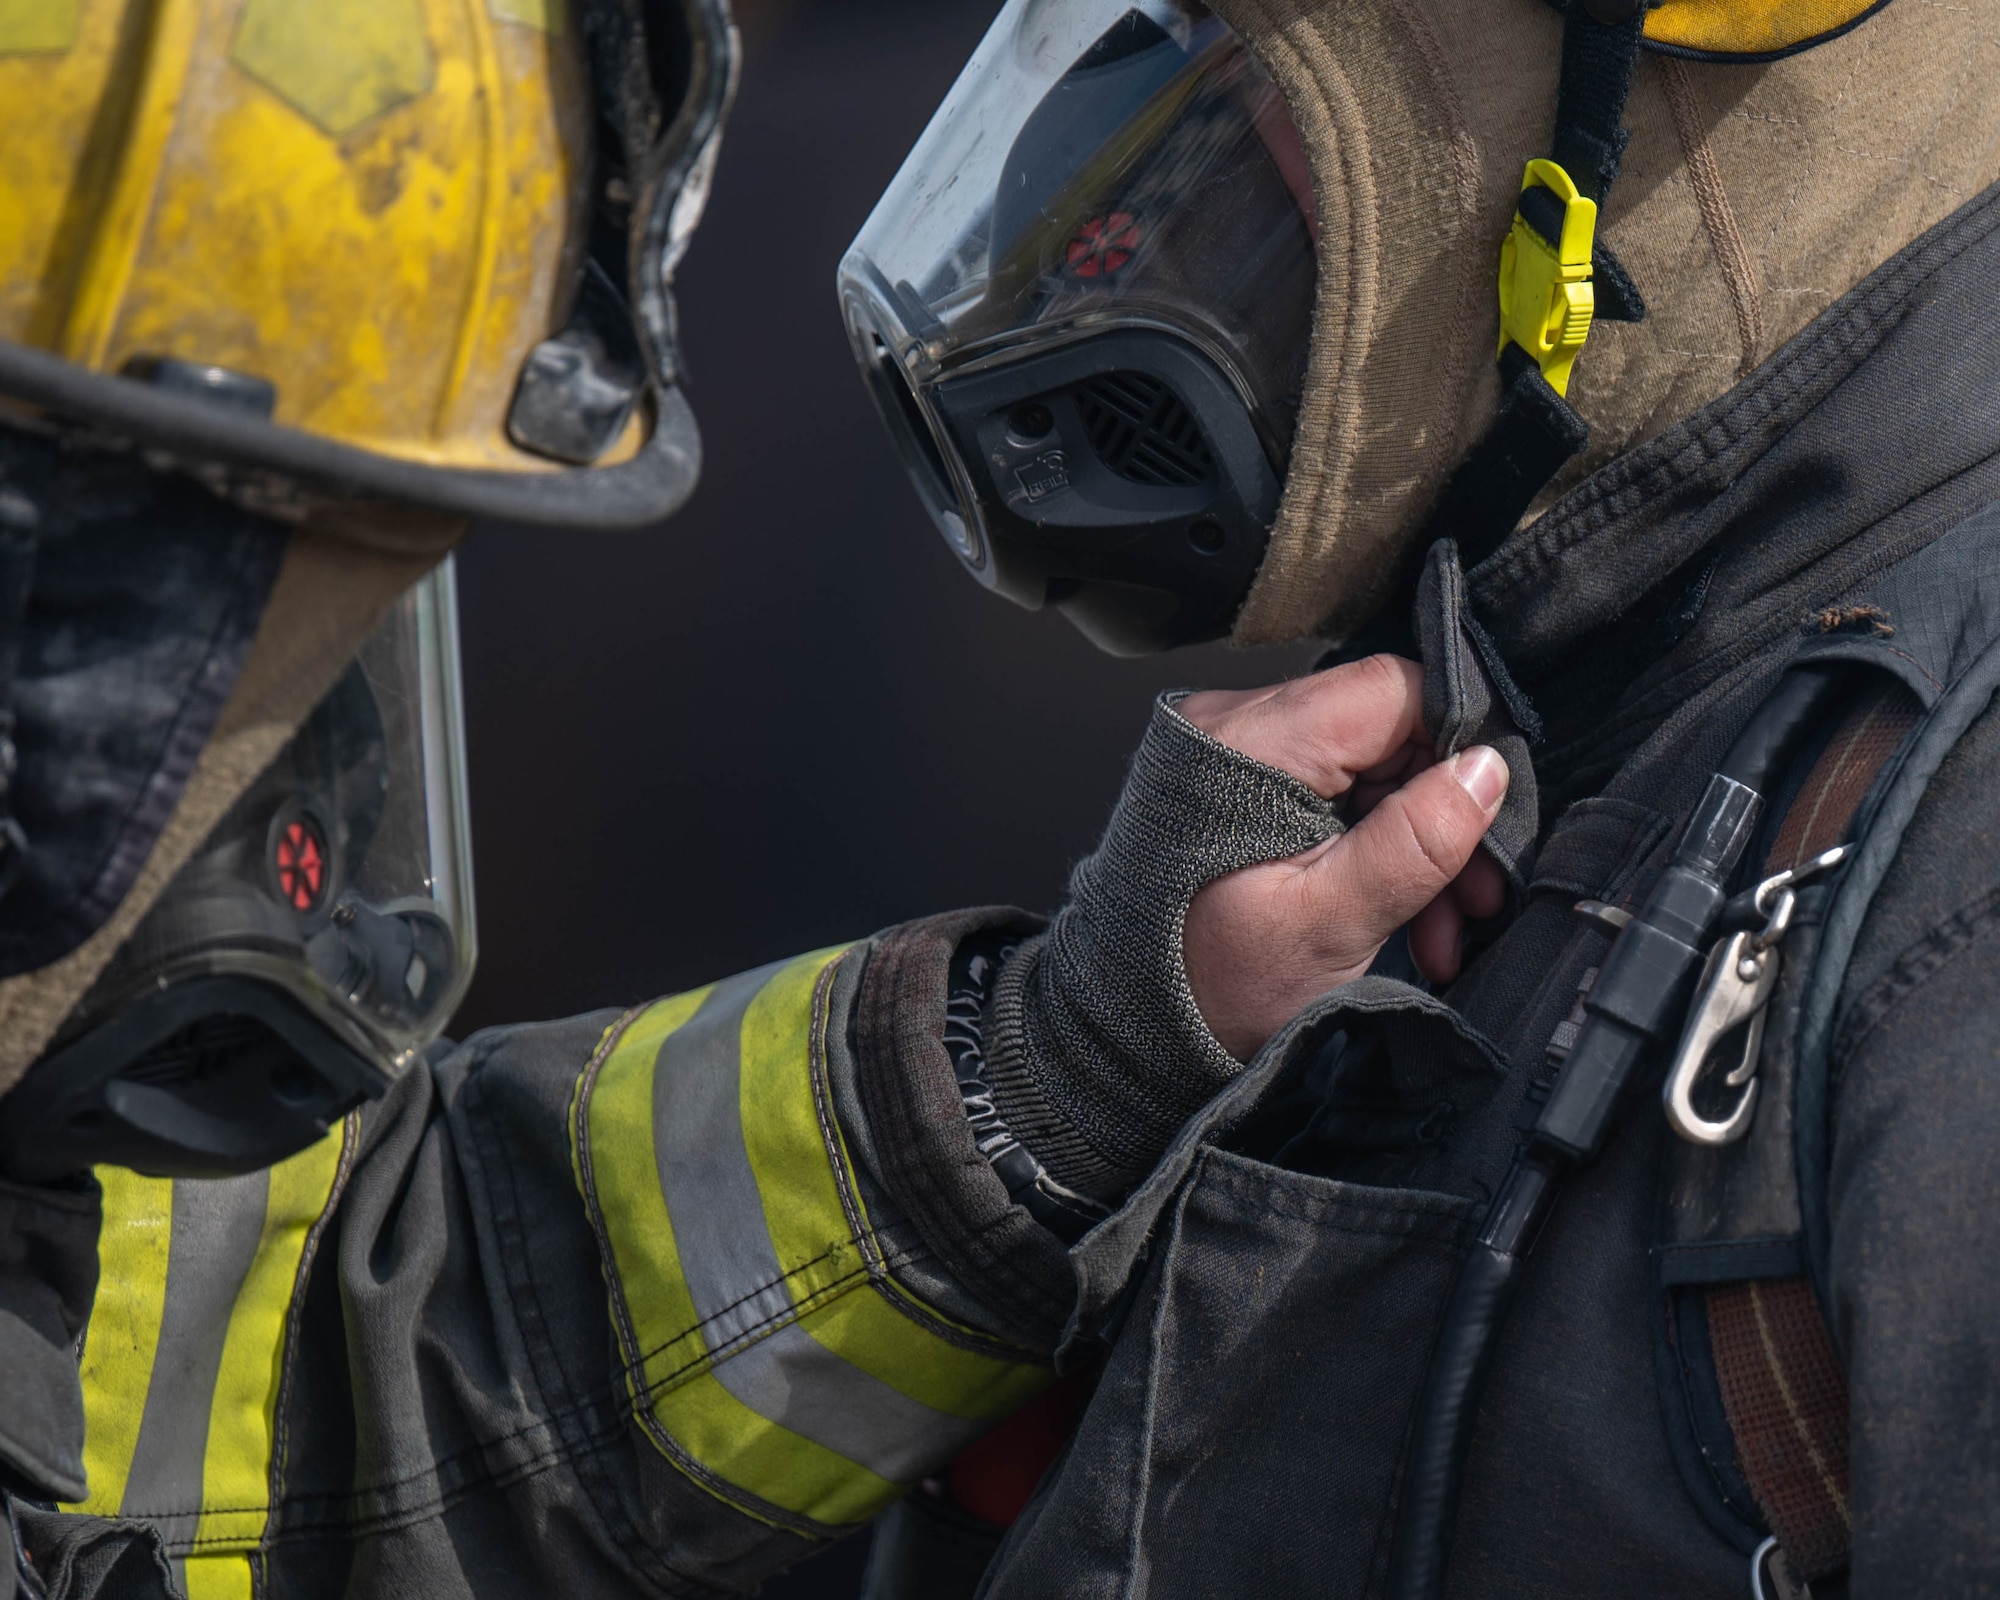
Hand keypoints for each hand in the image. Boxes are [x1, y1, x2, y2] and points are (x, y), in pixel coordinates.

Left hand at [1178, 655, 1508, 1059]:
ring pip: (1365, 769)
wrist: (1124, 1027)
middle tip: (1473, 897)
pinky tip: (1397, 913)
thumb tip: (1485, 770)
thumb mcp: (1331, 925)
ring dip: (1412, 845)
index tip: (1484, 818)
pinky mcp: (1233, 787)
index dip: (1456, 745)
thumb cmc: (1209, 987)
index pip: (1392, 688)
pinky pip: (1326, 793)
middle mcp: (1233, 726)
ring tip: (1438, 928)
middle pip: (1384, 732)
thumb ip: (1414, 842)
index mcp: (1251, 744)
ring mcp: (1231, 754)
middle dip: (1440, 816)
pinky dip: (1368, 848)